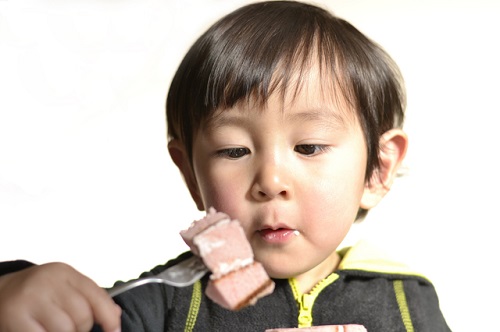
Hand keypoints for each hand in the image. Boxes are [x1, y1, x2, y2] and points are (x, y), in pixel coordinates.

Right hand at [0, 262, 120, 331]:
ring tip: (54, 330)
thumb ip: (88, 298)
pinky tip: (42, 331)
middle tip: (71, 329)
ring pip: (65, 329)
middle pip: (82, 315)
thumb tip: (114, 316)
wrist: (0, 292)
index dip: (109, 317)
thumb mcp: (63, 287)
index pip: (97, 295)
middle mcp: (48, 281)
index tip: (114, 331)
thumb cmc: (36, 294)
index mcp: (64, 273)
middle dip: (81, 329)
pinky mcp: (15, 315)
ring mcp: (31, 297)